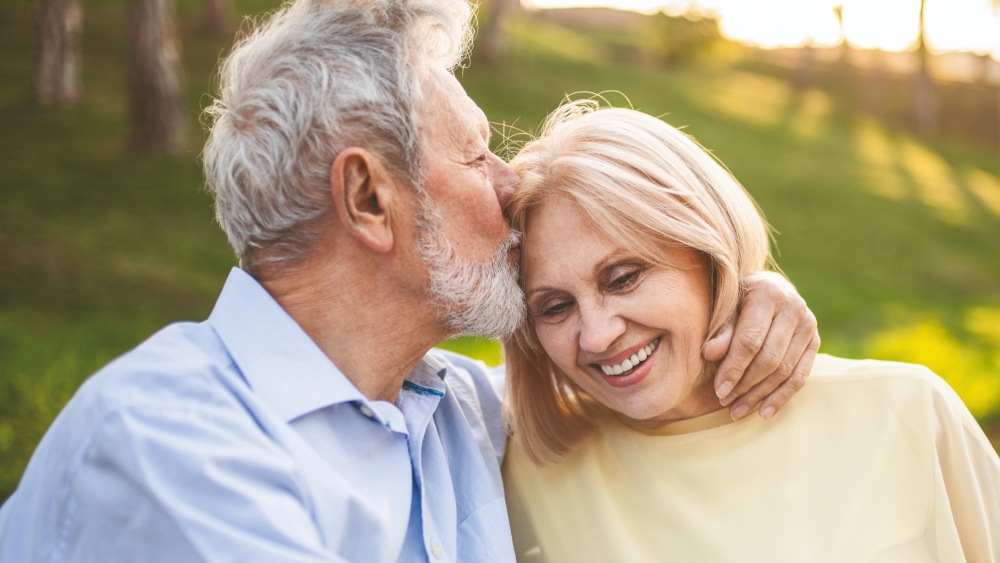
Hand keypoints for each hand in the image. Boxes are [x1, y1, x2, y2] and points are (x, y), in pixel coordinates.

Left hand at [702, 271, 819, 420]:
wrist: (766, 287)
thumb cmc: (738, 298)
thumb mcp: (726, 307)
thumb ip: (721, 330)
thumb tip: (708, 354)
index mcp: (768, 293)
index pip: (751, 340)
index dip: (734, 368)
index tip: (718, 390)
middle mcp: (794, 307)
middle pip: (769, 358)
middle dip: (745, 384)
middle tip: (725, 401)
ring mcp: (808, 325)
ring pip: (785, 371)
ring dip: (759, 395)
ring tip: (737, 410)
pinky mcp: (815, 341)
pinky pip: (800, 376)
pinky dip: (781, 397)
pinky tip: (763, 413)